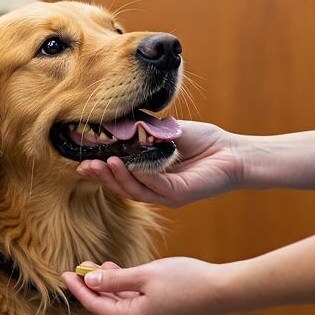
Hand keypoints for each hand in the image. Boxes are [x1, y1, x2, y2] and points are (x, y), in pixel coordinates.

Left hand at [63, 257, 235, 314]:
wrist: (221, 291)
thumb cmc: (185, 280)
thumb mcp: (145, 274)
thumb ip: (115, 279)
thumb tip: (88, 281)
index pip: (96, 305)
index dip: (78, 289)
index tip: (64, 274)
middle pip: (107, 306)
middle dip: (92, 286)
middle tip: (79, 266)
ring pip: (121, 303)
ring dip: (109, 285)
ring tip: (98, 265)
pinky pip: (135, 302)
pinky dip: (124, 288)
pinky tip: (121, 272)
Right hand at [76, 121, 245, 207]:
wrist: (233, 151)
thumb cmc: (203, 141)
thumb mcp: (166, 131)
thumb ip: (144, 130)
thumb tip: (118, 120)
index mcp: (149, 176)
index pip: (119, 176)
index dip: (100, 171)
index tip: (82, 161)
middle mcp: (155, 189)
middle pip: (122, 187)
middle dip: (102, 177)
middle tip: (85, 166)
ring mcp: (166, 194)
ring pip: (135, 190)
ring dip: (117, 178)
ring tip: (103, 164)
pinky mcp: (179, 194)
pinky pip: (155, 186)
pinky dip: (141, 175)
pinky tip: (130, 164)